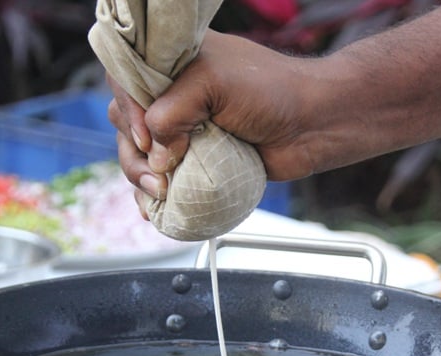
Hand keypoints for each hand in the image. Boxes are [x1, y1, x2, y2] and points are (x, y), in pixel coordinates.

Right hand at [108, 30, 325, 215]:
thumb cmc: (274, 92)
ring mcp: (186, 129)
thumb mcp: (213, 83)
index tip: (146, 136)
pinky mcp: (198, 159)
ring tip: (160, 191)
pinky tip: (153, 207)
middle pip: (126, 122)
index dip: (129, 110)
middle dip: (134, 150)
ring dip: (141, 176)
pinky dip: (153, 194)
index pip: (126, 82)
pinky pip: (163, 177)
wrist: (314, 125)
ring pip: (140, 154)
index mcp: (175, 63)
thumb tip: (154, 155)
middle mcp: (176, 95)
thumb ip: (172, 113)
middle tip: (158, 169)